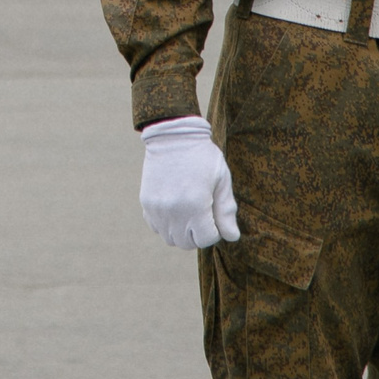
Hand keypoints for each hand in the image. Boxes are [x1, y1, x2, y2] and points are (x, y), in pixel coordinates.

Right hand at [139, 116, 238, 248]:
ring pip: (170, 238)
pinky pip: (156, 227)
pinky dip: (166, 224)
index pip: (206, 239)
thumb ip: (226, 211)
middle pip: (187, 243)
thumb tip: (231, 237)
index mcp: (195, 206)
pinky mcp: (146, 203)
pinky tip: (174, 208)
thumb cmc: (203, 157)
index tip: (215, 217)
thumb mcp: (221, 180)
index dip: (214, 232)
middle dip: (198, 234)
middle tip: (203, 215)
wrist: (173, 135)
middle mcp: (173, 211)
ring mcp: (157, 208)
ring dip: (181, 232)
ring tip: (189, 212)